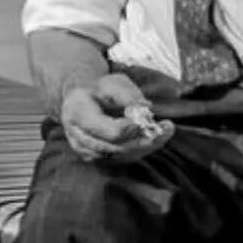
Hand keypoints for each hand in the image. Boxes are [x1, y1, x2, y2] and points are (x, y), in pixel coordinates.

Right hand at [60, 72, 174, 163]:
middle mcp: (76, 134)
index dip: (132, 129)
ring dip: (143, 147)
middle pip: (115, 147)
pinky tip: (151, 140)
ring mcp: (82, 148)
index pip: (110, 131)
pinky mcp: (91, 157)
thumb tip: (145, 107)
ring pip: (118, 156)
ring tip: (163, 132)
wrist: (83, 99)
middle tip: (166, 129)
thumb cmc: (100, 89)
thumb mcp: (113, 82)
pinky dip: (137, 151)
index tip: (148, 119)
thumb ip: (128, 93)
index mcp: (78, 111)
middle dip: (143, 140)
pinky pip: (117, 160)